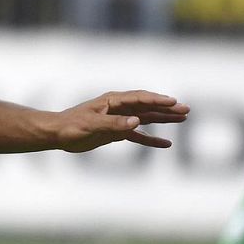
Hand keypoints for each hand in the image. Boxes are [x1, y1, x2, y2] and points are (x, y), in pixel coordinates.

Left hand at [53, 90, 189, 152]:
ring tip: (183, 119)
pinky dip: (151, 139)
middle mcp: (118, 108)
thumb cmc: (70, 126)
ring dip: (163, 119)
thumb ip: (114, 124)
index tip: (173, 103)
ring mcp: (119, 120)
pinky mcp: (116, 132)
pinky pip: (138, 136)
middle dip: (166, 108)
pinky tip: (166, 144)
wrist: (57, 134)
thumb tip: (137, 122)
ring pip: (146, 119)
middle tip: (186, 110)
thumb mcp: (91, 125)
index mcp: (112, 101)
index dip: (157, 100)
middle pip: (147, 107)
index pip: (140, 98)